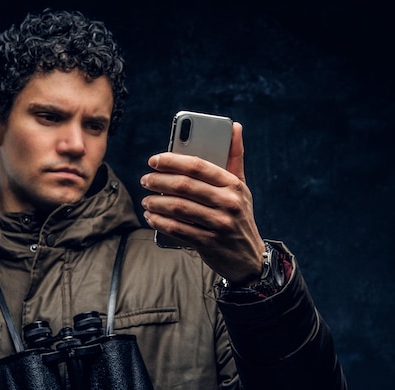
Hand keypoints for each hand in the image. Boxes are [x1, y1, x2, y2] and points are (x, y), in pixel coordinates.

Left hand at [140, 122, 265, 284]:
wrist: (248, 257)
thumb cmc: (239, 216)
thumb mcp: (241, 187)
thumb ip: (234, 157)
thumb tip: (235, 126)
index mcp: (234, 184)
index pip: (197, 166)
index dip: (171, 161)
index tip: (154, 160)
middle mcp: (228, 203)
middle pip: (184, 186)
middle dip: (158, 181)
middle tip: (145, 180)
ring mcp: (219, 224)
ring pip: (178, 208)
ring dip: (156, 202)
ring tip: (146, 200)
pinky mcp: (209, 243)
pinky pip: (177, 229)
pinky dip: (160, 222)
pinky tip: (151, 217)